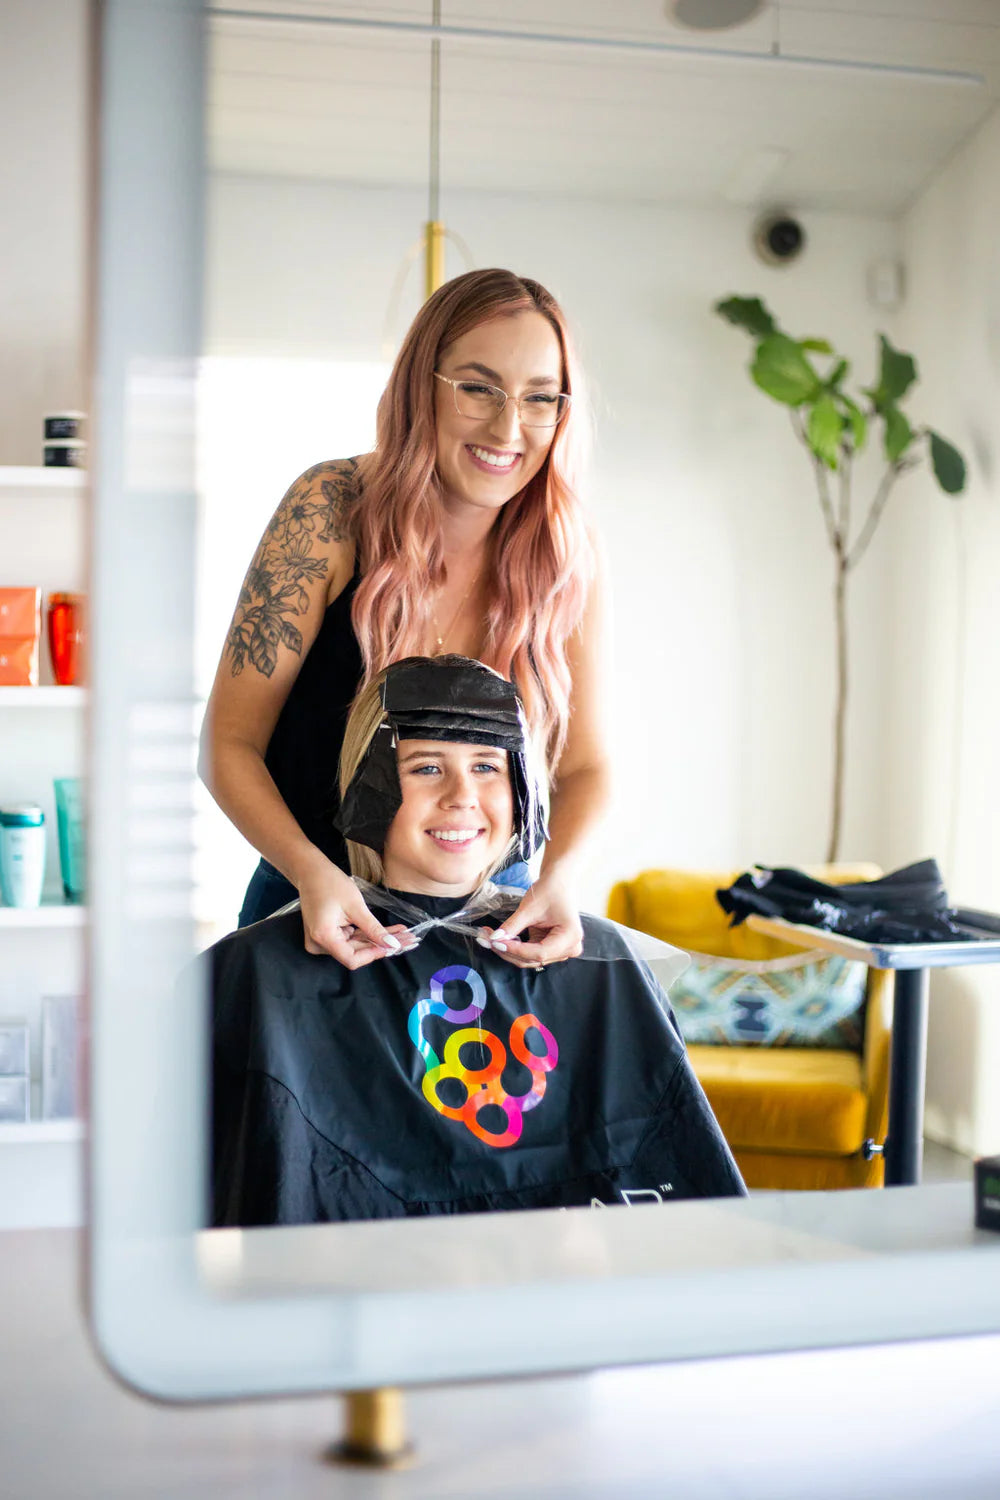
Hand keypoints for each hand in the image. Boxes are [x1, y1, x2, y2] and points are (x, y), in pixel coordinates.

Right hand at [296, 858, 416, 967]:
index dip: (374, 954)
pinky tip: (388, 930)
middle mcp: (319, 944)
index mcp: (323, 938)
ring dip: (376, 939)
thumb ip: (373, 928)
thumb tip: (392, 945)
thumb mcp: (355, 906)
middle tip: (406, 939)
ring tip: (401, 933)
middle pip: (355, 953)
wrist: (311, 872)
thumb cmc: (330, 883)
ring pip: (355, 946)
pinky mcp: (326, 935)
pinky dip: (367, 934)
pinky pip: (349, 938)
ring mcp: (321, 940)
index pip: (352, 959)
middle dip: (380, 945)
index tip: (393, 946)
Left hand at [478, 874, 583, 969]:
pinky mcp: (551, 948)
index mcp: (570, 937)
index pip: (538, 953)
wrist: (558, 882)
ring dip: (508, 950)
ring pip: (529, 959)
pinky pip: (530, 953)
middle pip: (532, 958)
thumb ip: (512, 926)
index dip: (515, 949)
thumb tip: (495, 939)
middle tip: (486, 939)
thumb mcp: (529, 908)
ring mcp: (561, 950)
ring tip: (489, 937)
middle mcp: (569, 948)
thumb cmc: (550, 890)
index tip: (495, 942)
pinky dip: (514, 947)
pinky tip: (500, 938)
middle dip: (507, 950)